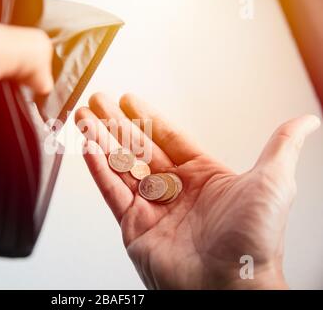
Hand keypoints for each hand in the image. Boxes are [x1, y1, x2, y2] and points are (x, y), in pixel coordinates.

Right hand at [75, 93, 320, 289]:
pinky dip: (99, 171)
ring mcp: (152, 208)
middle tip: (97, 101)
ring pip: (121, 166)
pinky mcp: (134, 227)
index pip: (169, 138)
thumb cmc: (255, 240)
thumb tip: (307, 121)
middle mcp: (175, 190)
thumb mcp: (272, 182)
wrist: (230, 287)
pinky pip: (112, 193)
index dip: (147, 117)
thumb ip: (280, 146)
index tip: (128, 99)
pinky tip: (88, 148)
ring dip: (101, 140)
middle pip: (140, 148)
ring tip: (84, 118)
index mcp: (203, 176)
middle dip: (116, 123)